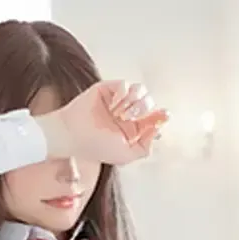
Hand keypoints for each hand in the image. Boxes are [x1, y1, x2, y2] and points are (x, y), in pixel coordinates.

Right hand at [36, 81, 168, 165]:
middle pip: (149, 102)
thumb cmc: (96, 147)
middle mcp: (127, 113)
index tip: (165, 115)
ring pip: (140, 90)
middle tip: (131, 117)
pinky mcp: (108, 88)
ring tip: (121, 113)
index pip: (153, 118)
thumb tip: (158, 130)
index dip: (161, 116)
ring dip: (135, 101)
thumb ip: (145, 147)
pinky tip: (114, 106)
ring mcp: (118, 100)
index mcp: (133, 129)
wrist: (73, 134)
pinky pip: (125, 84)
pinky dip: (123, 94)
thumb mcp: (125, 155)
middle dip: (145, 109)